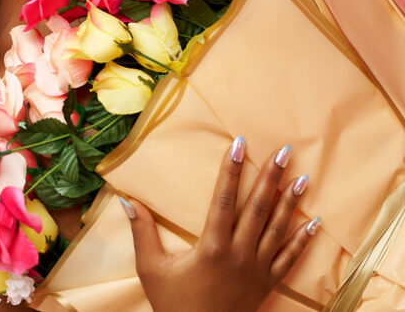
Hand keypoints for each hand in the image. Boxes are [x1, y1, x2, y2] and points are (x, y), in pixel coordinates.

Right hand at [124, 138, 318, 311]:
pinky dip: (303, 240)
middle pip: (258, 208)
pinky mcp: (267, 283)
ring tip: (303, 177)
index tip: (239, 145)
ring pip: (278, 229)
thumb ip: (142, 232)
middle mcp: (239, 254)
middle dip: (272, 177)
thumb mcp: (151, 269)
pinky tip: (314, 223)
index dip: (231, 170)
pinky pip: (290, 258)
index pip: (224, 199)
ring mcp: (257, 269)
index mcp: (212, 247)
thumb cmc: (174, 304)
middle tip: (285, 152)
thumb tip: (127, 201)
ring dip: (291, 202)